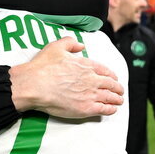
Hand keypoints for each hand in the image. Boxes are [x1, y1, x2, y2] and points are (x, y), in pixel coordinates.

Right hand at [9, 37, 123, 117]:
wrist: (35, 85)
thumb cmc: (42, 67)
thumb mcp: (56, 47)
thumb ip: (70, 43)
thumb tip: (80, 45)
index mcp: (86, 65)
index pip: (104, 70)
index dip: (111, 75)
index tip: (113, 78)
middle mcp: (91, 79)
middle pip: (110, 84)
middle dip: (117, 88)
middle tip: (119, 91)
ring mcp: (90, 94)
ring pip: (109, 97)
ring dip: (116, 99)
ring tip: (119, 101)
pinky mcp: (86, 108)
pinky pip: (104, 109)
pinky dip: (110, 109)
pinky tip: (112, 110)